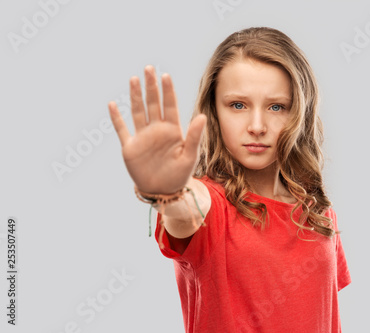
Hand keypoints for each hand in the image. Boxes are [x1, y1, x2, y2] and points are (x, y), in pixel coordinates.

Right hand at [108, 65, 206, 193]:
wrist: (163, 191)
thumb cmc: (180, 174)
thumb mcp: (190, 156)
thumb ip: (194, 136)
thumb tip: (201, 116)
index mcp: (172, 131)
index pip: (170, 106)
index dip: (168, 91)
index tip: (166, 76)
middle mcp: (157, 130)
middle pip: (153, 104)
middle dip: (151, 86)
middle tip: (149, 68)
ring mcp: (143, 137)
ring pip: (138, 111)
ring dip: (135, 96)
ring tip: (134, 79)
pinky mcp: (130, 147)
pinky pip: (122, 129)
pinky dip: (117, 118)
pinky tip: (113, 105)